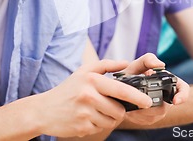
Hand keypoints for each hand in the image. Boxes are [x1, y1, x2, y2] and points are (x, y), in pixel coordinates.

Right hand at [34, 59, 152, 137]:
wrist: (44, 110)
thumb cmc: (67, 89)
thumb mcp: (84, 71)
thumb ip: (106, 65)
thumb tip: (126, 63)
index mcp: (92, 80)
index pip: (121, 90)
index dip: (138, 97)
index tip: (148, 102)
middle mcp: (88, 96)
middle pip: (119, 110)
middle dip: (119, 110)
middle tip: (109, 106)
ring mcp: (84, 113)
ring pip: (111, 121)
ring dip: (108, 118)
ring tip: (95, 111)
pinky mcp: (82, 128)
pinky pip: (100, 129)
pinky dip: (97, 125)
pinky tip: (87, 118)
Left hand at [120, 53, 189, 125]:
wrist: (119, 88)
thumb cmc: (131, 74)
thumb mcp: (137, 65)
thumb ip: (148, 60)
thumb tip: (160, 64)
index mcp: (167, 82)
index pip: (183, 89)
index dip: (183, 96)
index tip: (175, 101)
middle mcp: (166, 98)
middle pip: (164, 107)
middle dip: (150, 105)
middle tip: (137, 100)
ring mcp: (159, 110)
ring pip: (154, 115)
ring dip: (141, 110)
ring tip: (131, 102)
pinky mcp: (150, 119)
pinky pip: (145, 120)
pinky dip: (136, 115)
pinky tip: (129, 109)